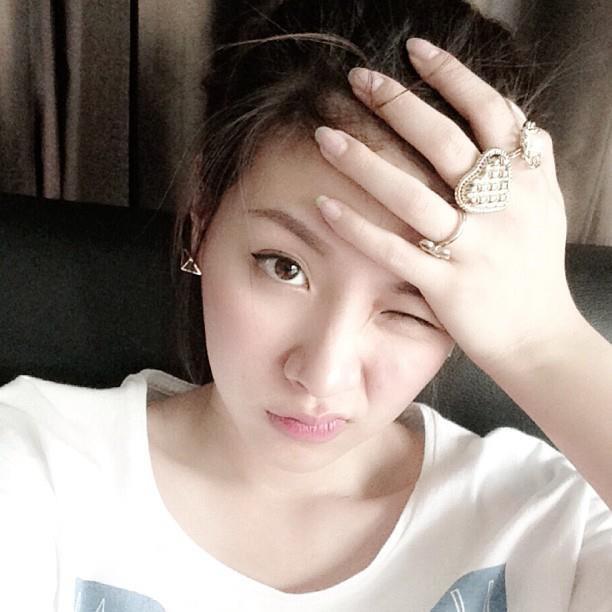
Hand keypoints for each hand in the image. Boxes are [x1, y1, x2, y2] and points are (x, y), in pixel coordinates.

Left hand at [313, 38, 580, 374]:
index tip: (414, 50)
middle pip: (443, 142)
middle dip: (397, 105)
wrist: (539, 338)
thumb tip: (518, 117)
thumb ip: (535, 160)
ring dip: (363, 162)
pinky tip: (323, 205)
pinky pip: (394, 251)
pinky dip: (357, 228)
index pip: (489, 112)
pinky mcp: (446, 286)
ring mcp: (472, 248)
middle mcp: (500, 208)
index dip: (452, 76)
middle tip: (356, 79)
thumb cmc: (536, 269)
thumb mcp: (548, 206)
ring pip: (411, 194)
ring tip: (324, 136)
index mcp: (527, 182)